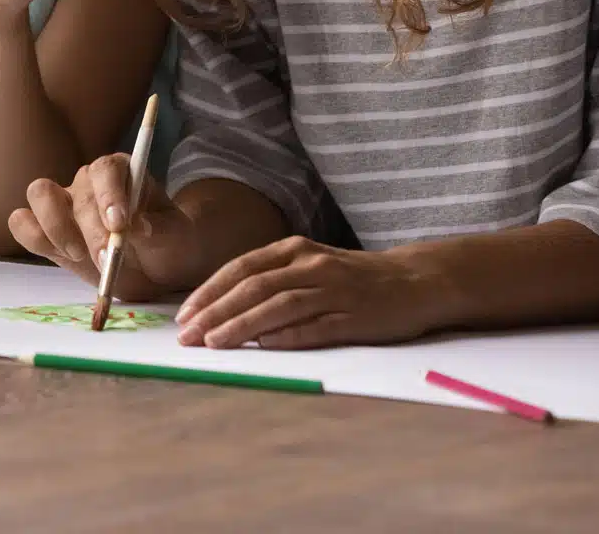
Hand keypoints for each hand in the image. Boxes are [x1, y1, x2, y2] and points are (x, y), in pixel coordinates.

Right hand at [6, 153, 203, 300]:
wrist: (157, 269)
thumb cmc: (168, 244)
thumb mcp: (174, 237)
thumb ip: (157, 230)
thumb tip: (134, 228)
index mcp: (122, 172)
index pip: (107, 169)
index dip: (109, 194)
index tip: (120, 225)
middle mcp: (88, 182)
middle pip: (77, 193)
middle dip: (91, 230)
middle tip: (109, 260)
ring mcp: (64, 203)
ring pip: (39, 194)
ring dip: (55, 227)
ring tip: (80, 255)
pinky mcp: (46, 230)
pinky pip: (23, 223)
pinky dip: (34, 237)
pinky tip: (61, 256)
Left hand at [175, 238, 446, 349]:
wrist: (416, 280)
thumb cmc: (353, 277)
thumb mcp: (309, 265)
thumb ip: (271, 280)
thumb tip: (222, 306)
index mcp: (293, 250)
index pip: (240, 269)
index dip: (209, 292)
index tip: (182, 315)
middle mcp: (310, 265)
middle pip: (253, 287)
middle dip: (215, 312)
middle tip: (187, 336)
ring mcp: (333, 290)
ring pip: (278, 306)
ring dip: (242, 325)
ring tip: (214, 343)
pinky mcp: (354, 316)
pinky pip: (315, 327)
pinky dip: (287, 337)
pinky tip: (264, 348)